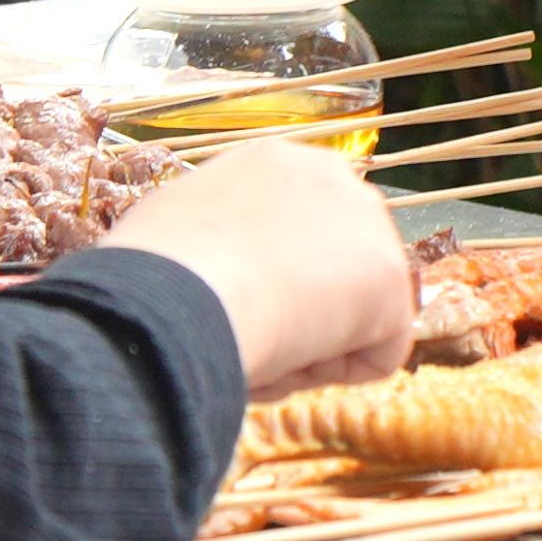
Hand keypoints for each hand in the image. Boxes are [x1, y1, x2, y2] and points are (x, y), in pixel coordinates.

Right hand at [98, 136, 415, 391]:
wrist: (181, 292)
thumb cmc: (149, 274)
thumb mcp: (173, 233)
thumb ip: (212, 242)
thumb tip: (210, 271)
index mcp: (270, 164)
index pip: (290, 233)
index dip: (261, 284)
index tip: (224, 305)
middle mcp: (329, 176)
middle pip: (329, 272)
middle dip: (294, 315)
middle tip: (240, 332)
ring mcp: (368, 224)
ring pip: (349, 317)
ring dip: (305, 349)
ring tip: (252, 343)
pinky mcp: (392, 280)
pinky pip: (374, 356)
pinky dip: (330, 377)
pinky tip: (286, 354)